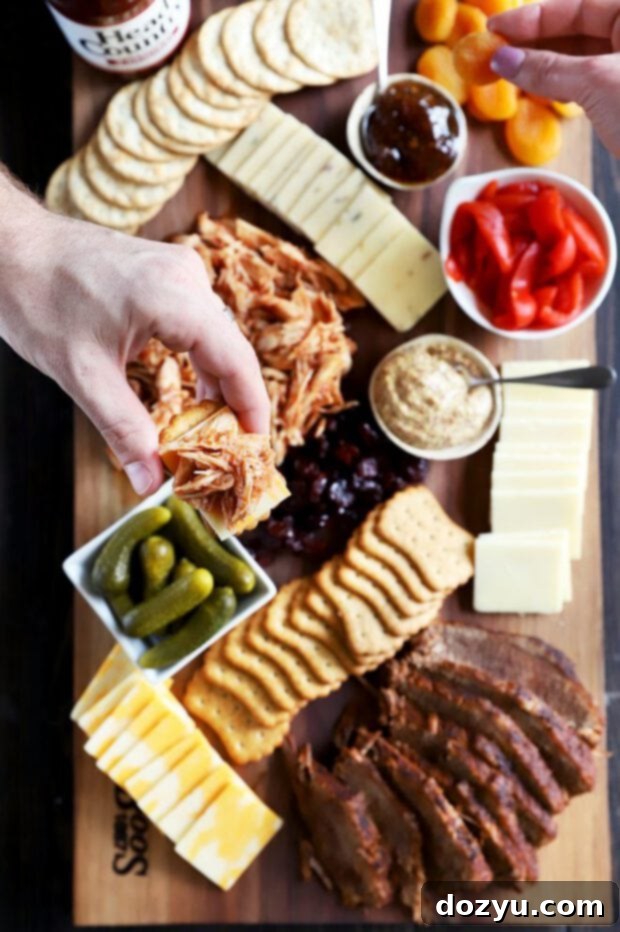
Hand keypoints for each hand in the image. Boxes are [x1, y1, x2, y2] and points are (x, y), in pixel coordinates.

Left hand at [0, 171, 269, 494]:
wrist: (9, 247)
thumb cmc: (37, 298)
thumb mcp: (82, 375)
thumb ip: (123, 430)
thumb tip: (151, 481)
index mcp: (175, 297)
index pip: (237, 361)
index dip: (253, 410)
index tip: (257, 451)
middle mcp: (188, 277)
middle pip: (233, 352)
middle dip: (235, 406)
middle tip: (233, 455)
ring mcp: (180, 271)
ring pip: (218, 340)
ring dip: (218, 387)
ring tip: (212, 435)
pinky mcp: (168, 274)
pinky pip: (201, 325)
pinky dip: (201, 363)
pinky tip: (194, 397)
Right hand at [489, 0, 619, 155]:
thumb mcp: (595, 82)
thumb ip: (546, 68)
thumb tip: (503, 59)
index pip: (577, 4)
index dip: (531, 18)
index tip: (494, 30)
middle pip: (578, 26)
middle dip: (535, 42)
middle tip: (494, 55)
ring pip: (581, 55)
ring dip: (544, 65)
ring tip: (507, 74)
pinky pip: (590, 80)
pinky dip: (562, 85)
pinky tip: (538, 89)